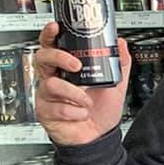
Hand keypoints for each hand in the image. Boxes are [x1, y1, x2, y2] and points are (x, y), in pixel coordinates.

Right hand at [33, 22, 130, 146]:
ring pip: (50, 84)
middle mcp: (55, 78)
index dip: (50, 34)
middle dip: (60, 58)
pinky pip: (56, 106)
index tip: (56, 27)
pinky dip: (75, 112)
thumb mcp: (116, 85)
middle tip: (76, 65)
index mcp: (67, 68)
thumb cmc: (101, 111)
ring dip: (74, 93)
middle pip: (42, 57)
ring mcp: (48, 95)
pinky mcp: (45, 111)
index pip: (53, 45)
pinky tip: (82, 114)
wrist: (99, 137)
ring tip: (86, 101)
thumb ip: (120, 63)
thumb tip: (121, 44)